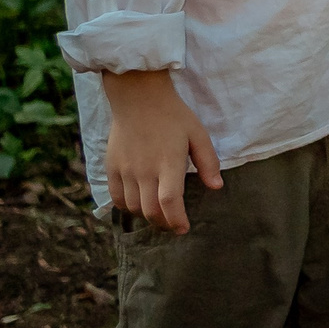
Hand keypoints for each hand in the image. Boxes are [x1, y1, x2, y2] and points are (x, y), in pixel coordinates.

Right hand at [100, 70, 220, 232]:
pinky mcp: (112, 168)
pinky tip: (138, 204)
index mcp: (168, 163)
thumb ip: (208, 162)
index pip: (170, 201)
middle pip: (150, 210)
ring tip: (159, 214)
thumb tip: (217, 187)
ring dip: (146, 216)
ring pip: (133, 207)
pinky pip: (116, 198)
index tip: (184, 229)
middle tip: (174, 225)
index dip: (176, 220)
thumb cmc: (173, 115)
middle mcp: (144, 171)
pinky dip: (127, 207)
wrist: (138, 98)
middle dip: (164, 223)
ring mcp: (125, 170)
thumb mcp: (198, 134)